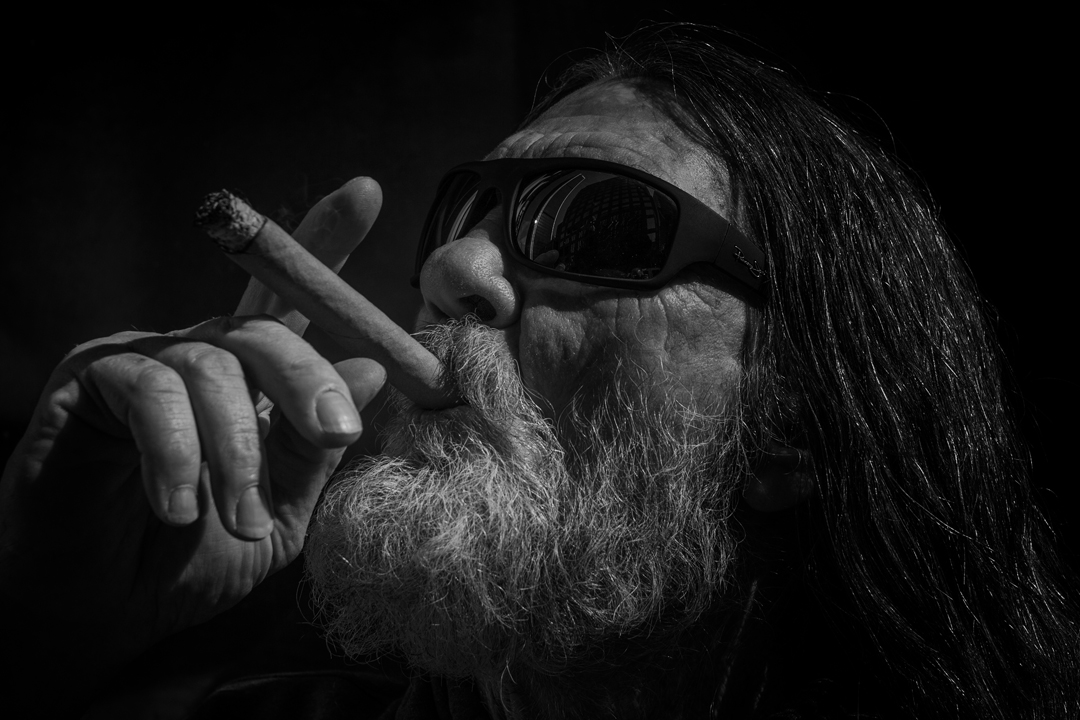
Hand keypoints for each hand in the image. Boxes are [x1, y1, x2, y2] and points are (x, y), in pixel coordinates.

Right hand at [0, 179, 385, 711]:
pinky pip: (150, 393)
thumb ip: (316, 447)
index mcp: (249, 381)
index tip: (367, 190)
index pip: (292, 304)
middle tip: (338, 433)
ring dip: (238, 452)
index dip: (326, 241)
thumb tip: (371, 366)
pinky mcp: (89, 381)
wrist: (99, 615)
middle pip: (265, 328)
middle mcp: (198, 356)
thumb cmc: (190, 560)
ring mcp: (143, 361)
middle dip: (309, 378)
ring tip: (239, 522)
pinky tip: (178, 507)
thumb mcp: (278, 513)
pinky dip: (175, 453)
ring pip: (212, 366)